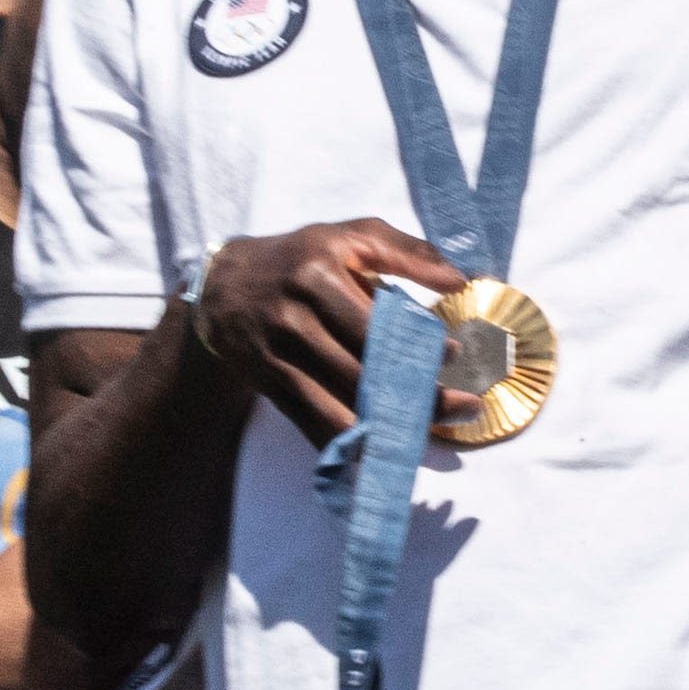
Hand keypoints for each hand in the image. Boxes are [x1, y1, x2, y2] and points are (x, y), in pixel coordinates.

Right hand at [190, 220, 477, 446]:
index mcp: (319, 275)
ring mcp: (279, 356)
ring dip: (390, 429)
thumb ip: (408, 251)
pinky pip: (311, 423)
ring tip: (434, 436)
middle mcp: (295, 318)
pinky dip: (347, 444)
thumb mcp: (351, 236)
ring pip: (341, 406)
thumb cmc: (301, 256)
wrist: (222, 284)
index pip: (376, 323)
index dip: (418, 346)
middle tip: (465, 407)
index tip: (454, 357)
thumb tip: (460, 280)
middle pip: (364, 372)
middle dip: (420, 396)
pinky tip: (380, 453)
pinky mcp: (269, 384)